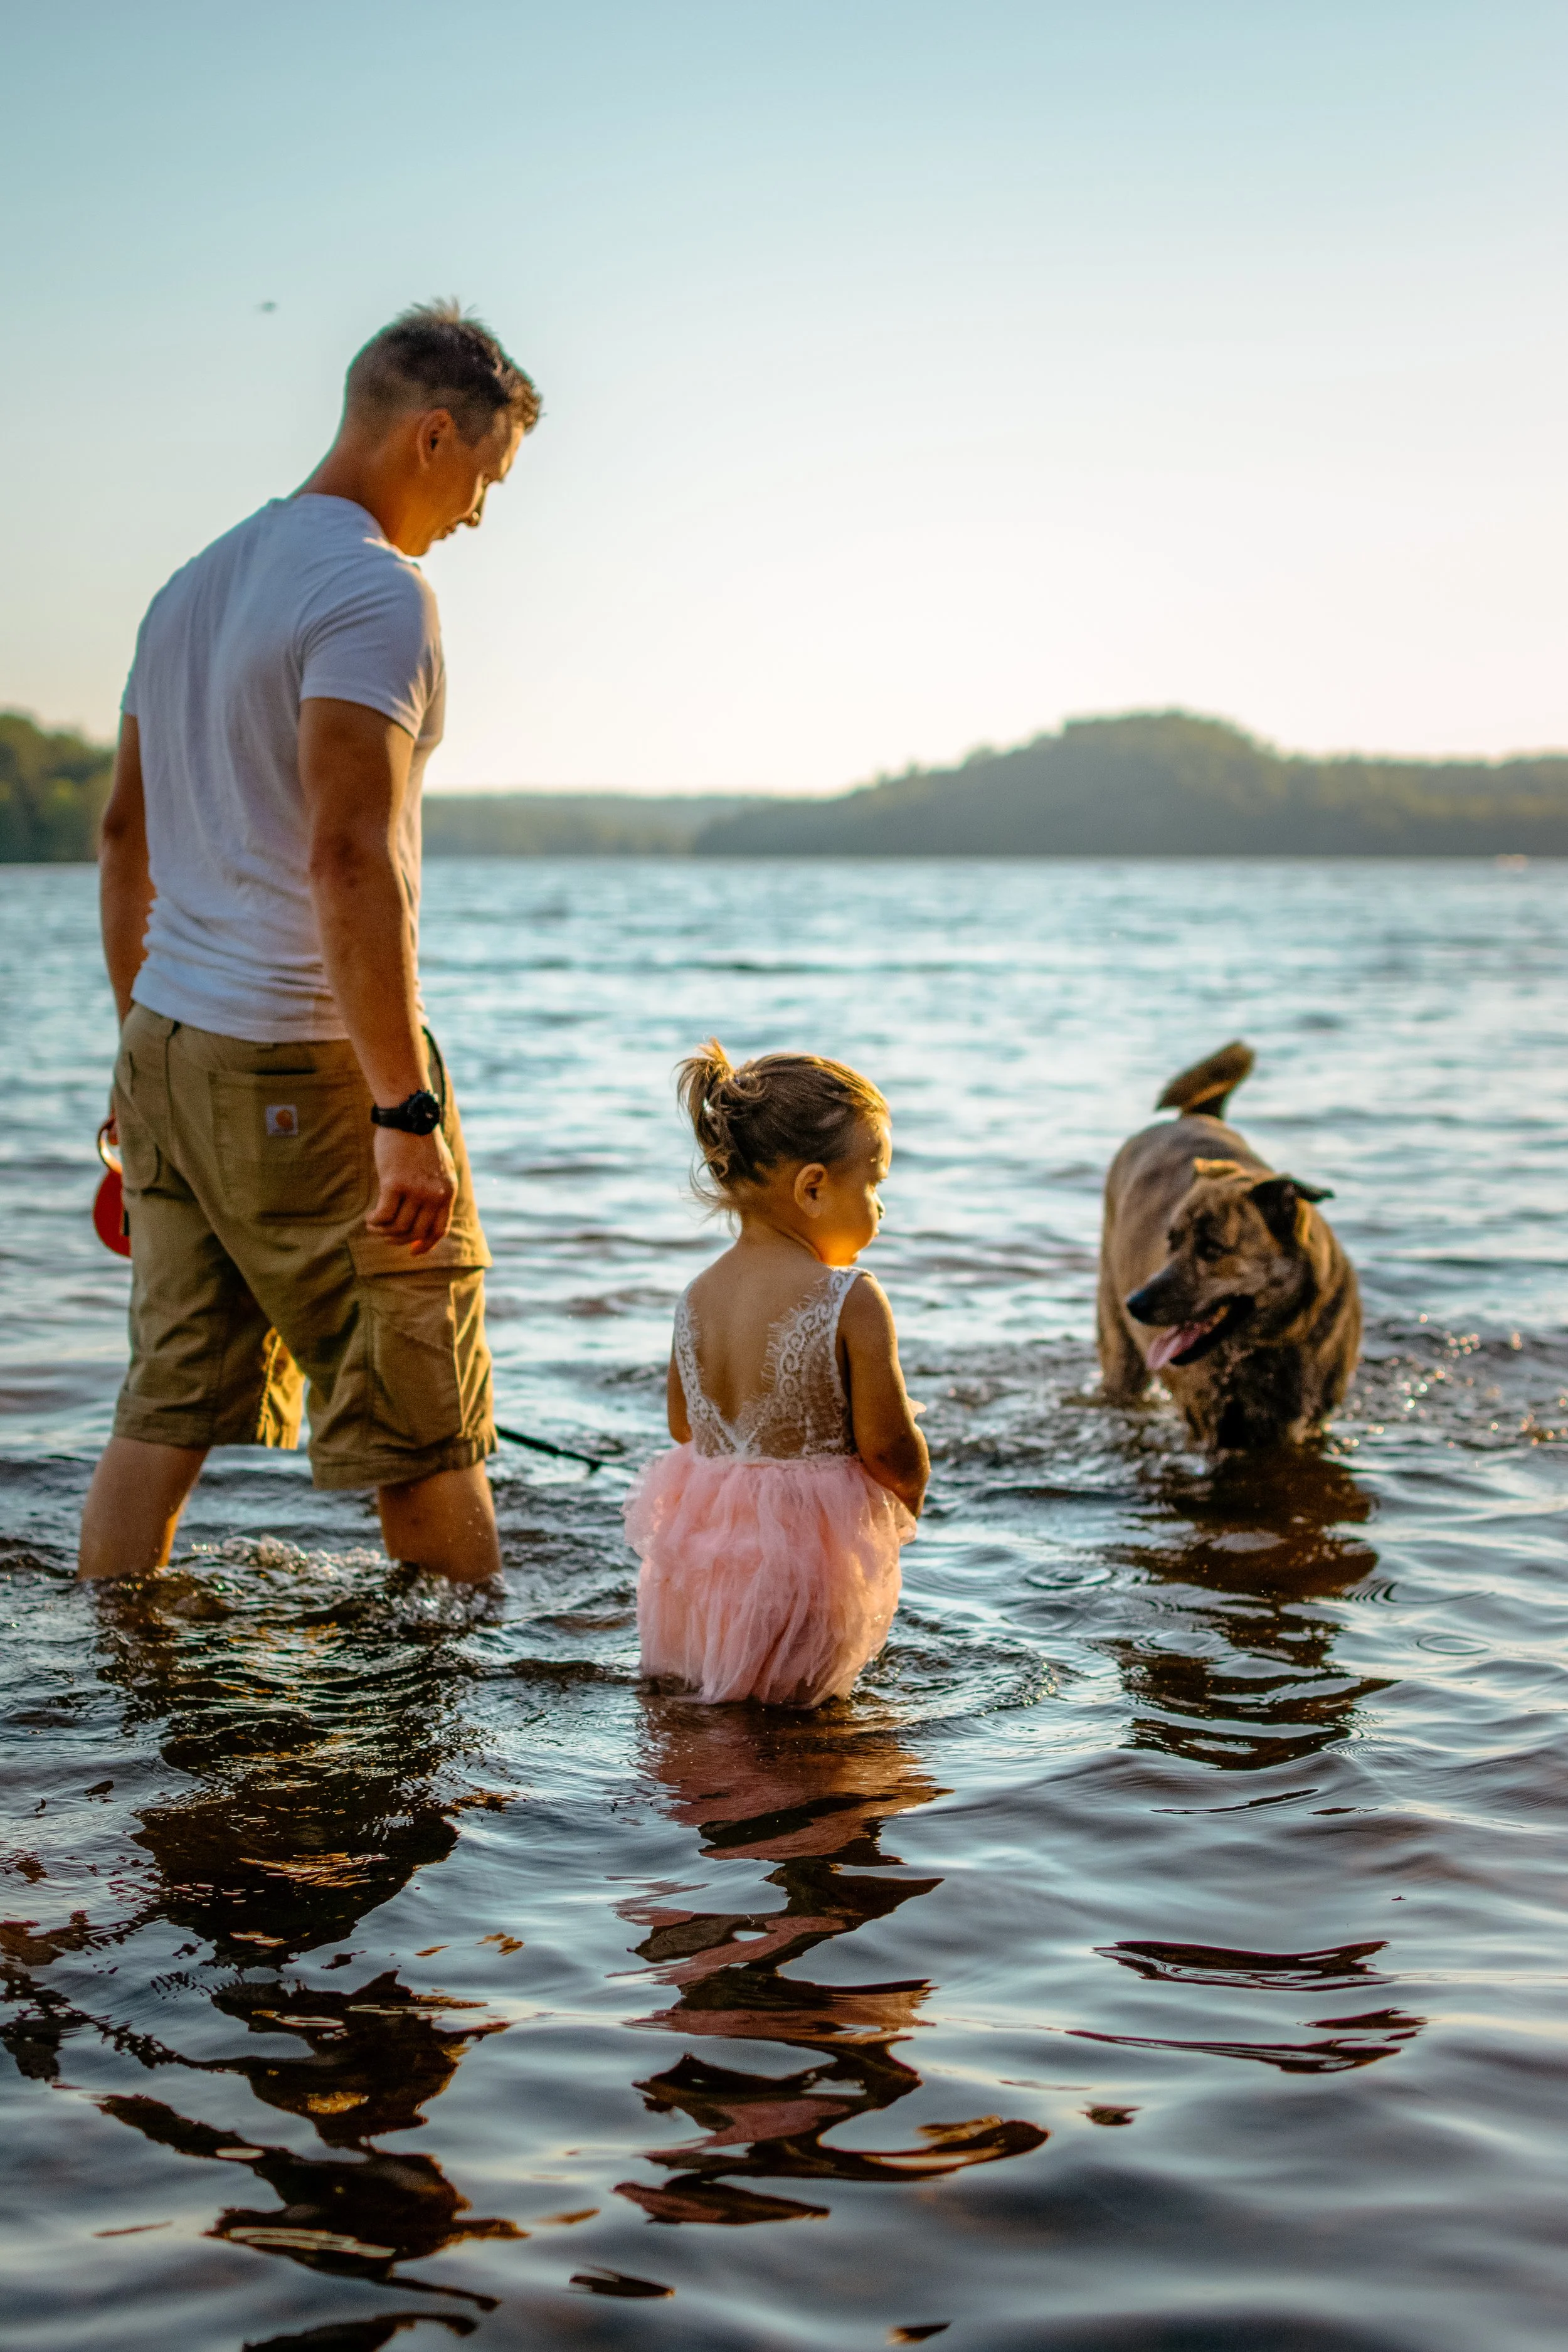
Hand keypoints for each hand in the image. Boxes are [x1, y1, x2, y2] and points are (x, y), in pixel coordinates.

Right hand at [366, 1125, 457, 1254]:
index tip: (412, 1251)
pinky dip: (375, 1222)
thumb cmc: (420, 1142)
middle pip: (415, 1232)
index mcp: (448, 1192)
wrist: (409, 1117)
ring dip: (382, 1231)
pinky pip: (383, 1216)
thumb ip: (436, 1191)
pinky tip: (369, 1219)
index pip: (439, 1230)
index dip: (425, 1245)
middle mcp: (435, 1194)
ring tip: (373, 1225)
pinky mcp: (394, 1184)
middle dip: (397, 1240)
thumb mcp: (439, 1169)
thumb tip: (423, 1214)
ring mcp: (416, 1190)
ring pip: (398, 1227)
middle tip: (384, 1235)